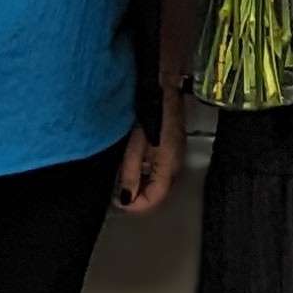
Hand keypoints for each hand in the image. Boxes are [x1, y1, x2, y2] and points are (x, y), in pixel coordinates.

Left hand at [114, 88, 184, 213]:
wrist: (164, 86)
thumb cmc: (150, 110)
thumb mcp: (134, 145)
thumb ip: (130, 173)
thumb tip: (126, 197)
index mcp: (167, 166)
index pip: (154, 198)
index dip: (135, 205)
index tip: (117, 201)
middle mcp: (175, 164)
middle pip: (158, 193)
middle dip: (137, 196)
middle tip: (117, 191)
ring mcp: (176, 155)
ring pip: (158, 181)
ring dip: (141, 183)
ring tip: (123, 175)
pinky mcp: (172, 147)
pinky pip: (160, 168)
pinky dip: (146, 171)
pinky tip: (134, 162)